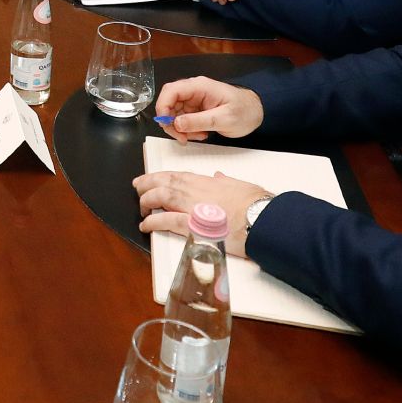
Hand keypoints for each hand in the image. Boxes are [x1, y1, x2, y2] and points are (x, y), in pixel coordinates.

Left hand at [133, 170, 270, 256]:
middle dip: (147, 184)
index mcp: (206, 182)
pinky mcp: (195, 226)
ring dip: (147, 200)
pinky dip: (154, 221)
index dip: (161, 177)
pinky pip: (168, 221)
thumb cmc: (256, 204)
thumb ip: (226, 181)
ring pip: (162, 197)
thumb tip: (219, 177)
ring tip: (141, 207)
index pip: (177, 176)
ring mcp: (194, 207)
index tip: (150, 178)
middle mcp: (196, 191)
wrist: (263, 218)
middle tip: (137, 188)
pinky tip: (146, 224)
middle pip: (165, 183)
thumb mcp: (240, 186)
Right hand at [152, 76, 264, 142]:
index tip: (166, 124)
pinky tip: (200, 134)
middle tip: (182, 137)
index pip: (171, 91)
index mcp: (199, 87)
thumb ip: (198, 121)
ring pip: (174, 114)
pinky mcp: (195, 109)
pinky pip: (182, 120)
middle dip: (171, 122)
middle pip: (169, 103)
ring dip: (180, 129)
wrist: (255, 113)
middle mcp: (194, 91)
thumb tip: (176, 123)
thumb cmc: (244, 111)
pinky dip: (187, 130)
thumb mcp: (223, 119)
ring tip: (197, 136)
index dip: (163, 107)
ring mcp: (193, 100)